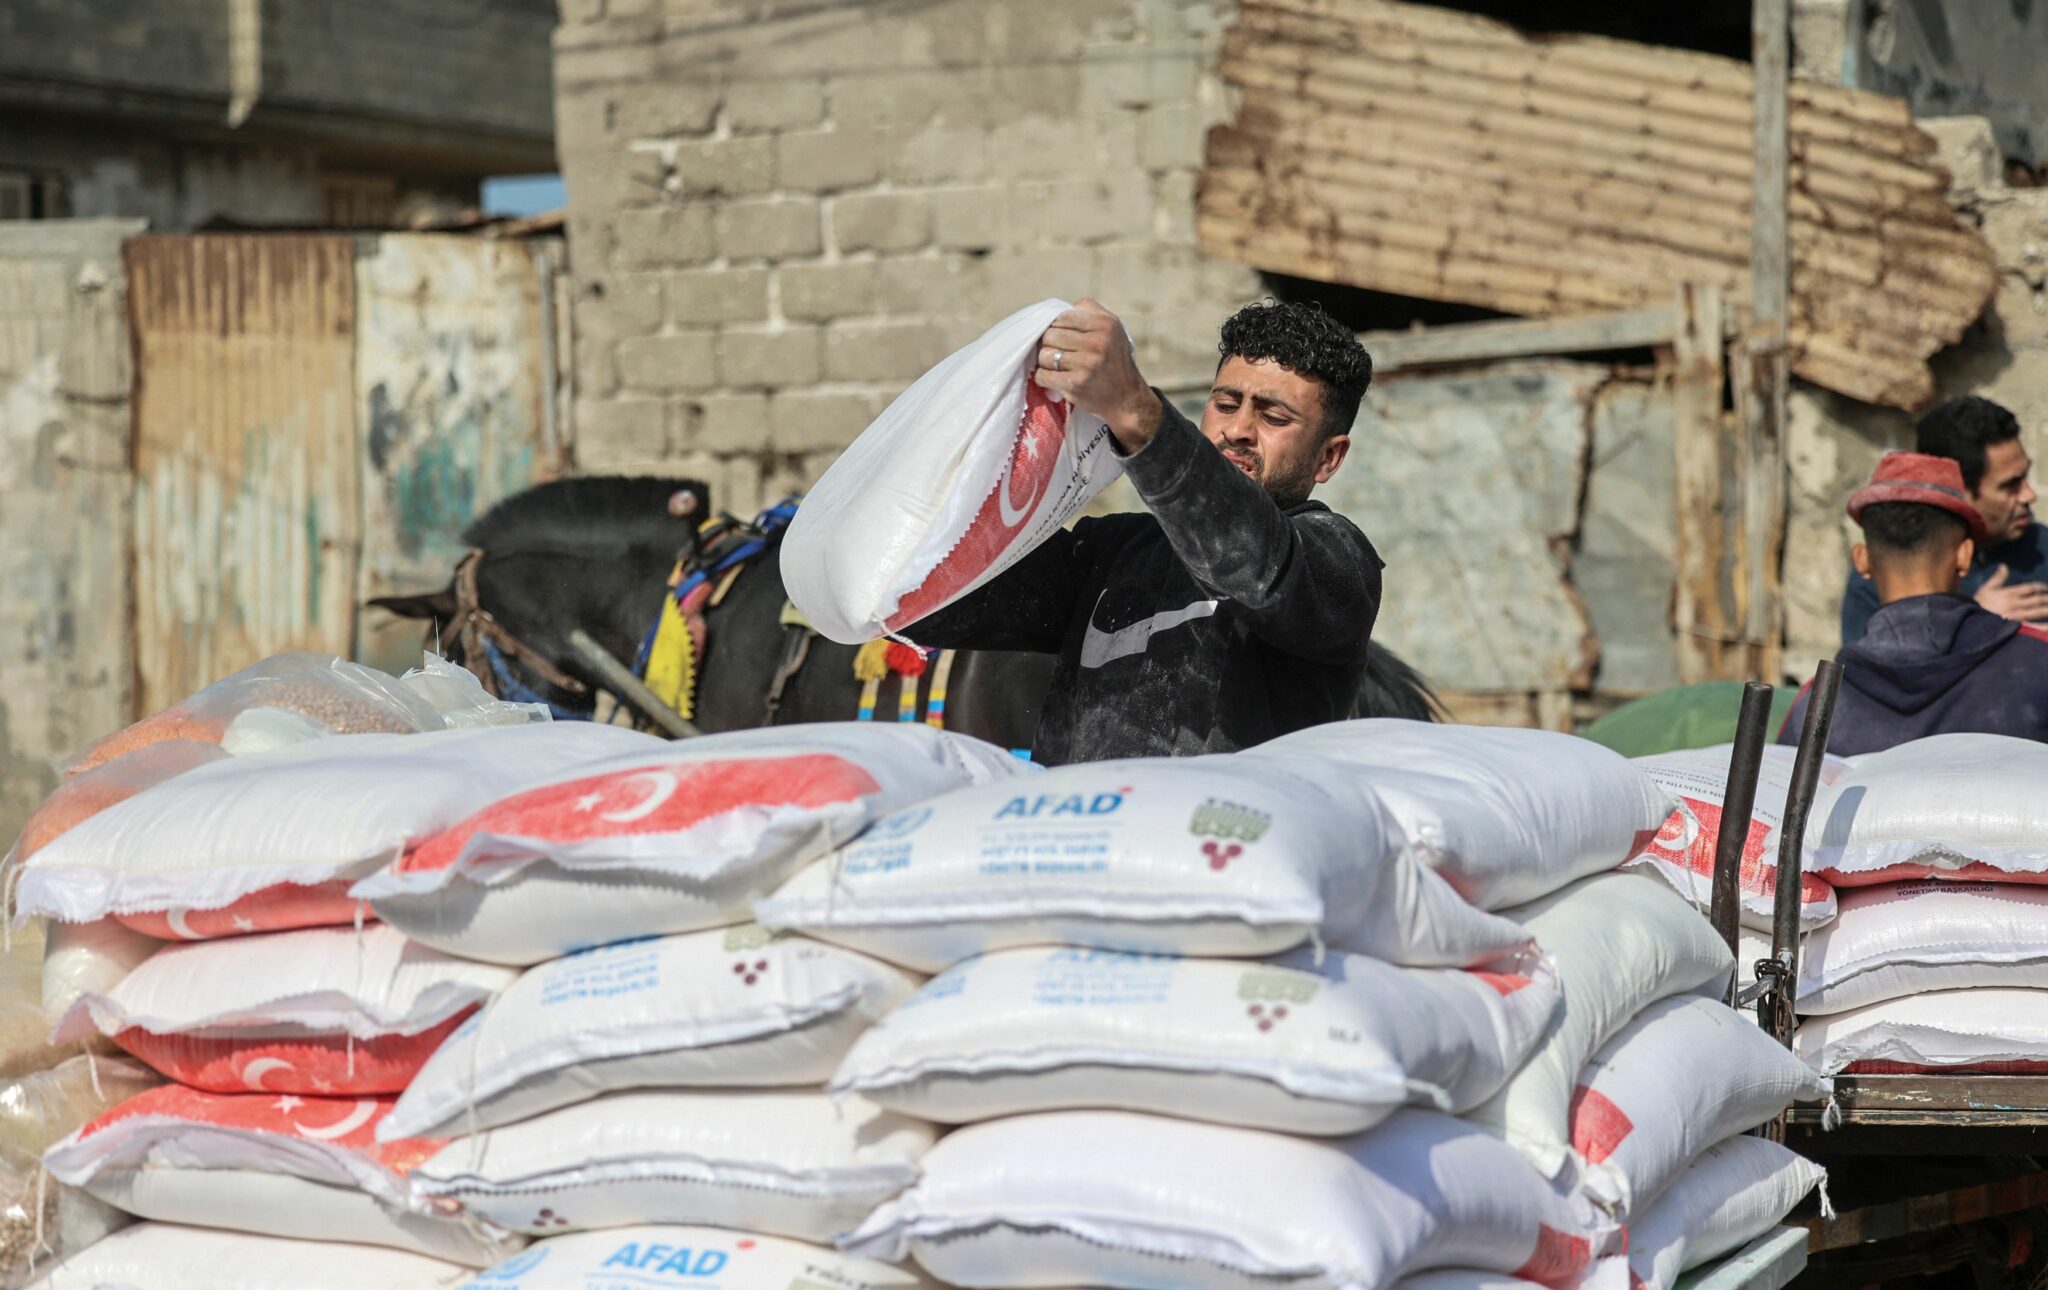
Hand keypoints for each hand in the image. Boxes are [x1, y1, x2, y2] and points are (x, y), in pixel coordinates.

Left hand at [1034, 298, 1161, 452]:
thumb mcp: (1112, 328)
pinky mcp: (1076, 384)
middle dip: (1050, 345)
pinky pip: (1043, 375)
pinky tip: (1055, 380)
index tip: (1063, 339)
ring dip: (1046, 363)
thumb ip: (1089, 310)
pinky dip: (1044, 379)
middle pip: (1049, 335)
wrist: (1127, 398)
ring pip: (1044, 355)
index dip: (1057, 328)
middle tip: (1059, 354)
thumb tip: (1059, 308)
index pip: (1061, 317)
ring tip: (1058, 367)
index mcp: (1104, 323)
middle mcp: (1097, 341)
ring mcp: (1086, 363)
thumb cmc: (1113, 359)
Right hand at [1976, 565, 2047, 620]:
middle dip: (2047, 598)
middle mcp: (2016, 605)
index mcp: (2009, 594)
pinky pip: (2033, 627)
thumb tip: (2004, 565)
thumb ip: (1998, 578)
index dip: (2041, 587)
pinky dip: (2043, 627)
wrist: (1972, 622)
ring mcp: (2017, 617)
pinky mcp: (2016, 627)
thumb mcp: (1986, 589)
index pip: (2030, 588)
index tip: (2045, 588)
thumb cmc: (1978, 605)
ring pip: (2038, 612)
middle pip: (2038, 599)